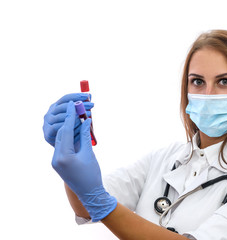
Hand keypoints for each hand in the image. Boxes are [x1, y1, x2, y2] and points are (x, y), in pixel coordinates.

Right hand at [43, 93, 93, 146]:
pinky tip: (81, 127)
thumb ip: (82, 109)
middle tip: (92, 105)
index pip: (66, 98)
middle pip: (64, 106)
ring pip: (64, 117)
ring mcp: (46, 124)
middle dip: (80, 105)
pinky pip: (61, 128)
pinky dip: (72, 127)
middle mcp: (49, 114)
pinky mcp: (47, 134)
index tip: (89, 96)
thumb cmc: (75, 134)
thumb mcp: (80, 120)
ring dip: (78, 116)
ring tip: (89, 116)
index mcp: (55, 108)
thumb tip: (90, 95)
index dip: (77, 95)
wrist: (68, 155)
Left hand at [52, 101, 116, 221]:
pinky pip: (62, 145)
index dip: (71, 117)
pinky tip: (75, 131)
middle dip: (70, 121)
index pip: (67, 132)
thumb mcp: (89, 153)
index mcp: (63, 157)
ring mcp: (55, 161)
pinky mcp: (58, 163)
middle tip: (77, 110)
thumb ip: (86, 136)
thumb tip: (86, 121)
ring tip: (77, 118)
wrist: (89, 193)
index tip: (74, 105)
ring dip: (69, 129)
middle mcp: (56, 158)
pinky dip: (69, 137)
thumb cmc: (92, 174)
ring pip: (61, 139)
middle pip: (62, 134)